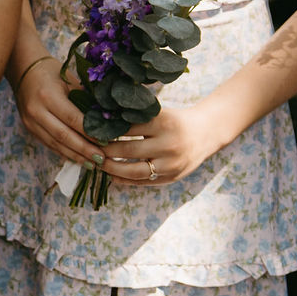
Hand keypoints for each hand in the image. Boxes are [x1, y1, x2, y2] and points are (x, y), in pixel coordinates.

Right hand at [12, 55, 103, 166]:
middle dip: (84, 149)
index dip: (89, 132)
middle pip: (63, 136)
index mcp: (48, 96)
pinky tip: (78, 159)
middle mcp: (36, 111)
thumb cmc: (51, 71)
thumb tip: (106, 119)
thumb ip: (84, 99)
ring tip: (92, 164)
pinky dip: (65, 153)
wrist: (23, 69)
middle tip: (102, 159)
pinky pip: (49, 144)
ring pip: (55, 144)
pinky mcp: (29, 128)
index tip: (107, 141)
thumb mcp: (70, 80)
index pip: (72, 119)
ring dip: (75, 156)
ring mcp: (30, 122)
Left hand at [99, 103, 230, 185]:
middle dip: (105, 150)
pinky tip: (111, 175)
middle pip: (128, 150)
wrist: (207, 133)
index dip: (106, 131)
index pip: (128, 128)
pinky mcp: (172, 177)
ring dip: (111, 168)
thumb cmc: (176, 120)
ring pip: (133, 170)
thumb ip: (136, 117)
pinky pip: (143, 182)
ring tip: (97, 163)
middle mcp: (169, 144)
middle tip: (89, 149)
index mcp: (164, 123)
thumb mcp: (160, 113)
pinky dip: (125, 180)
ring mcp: (171, 163)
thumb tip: (101, 119)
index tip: (89, 131)